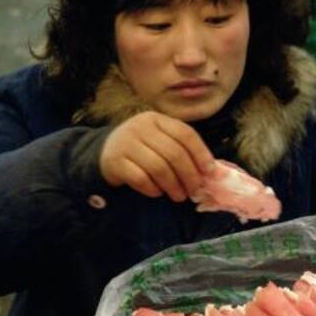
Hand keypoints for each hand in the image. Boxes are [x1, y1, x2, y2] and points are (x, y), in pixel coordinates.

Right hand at [100, 112, 215, 201]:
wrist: (104, 152)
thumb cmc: (141, 149)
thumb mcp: (160, 140)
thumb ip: (181, 150)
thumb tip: (210, 171)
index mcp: (157, 119)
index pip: (185, 134)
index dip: (201, 153)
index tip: (209, 172)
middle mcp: (141, 127)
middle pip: (174, 153)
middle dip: (189, 175)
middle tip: (194, 191)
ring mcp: (126, 143)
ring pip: (158, 167)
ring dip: (173, 186)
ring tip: (178, 196)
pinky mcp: (115, 162)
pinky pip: (140, 179)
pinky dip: (153, 189)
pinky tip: (157, 192)